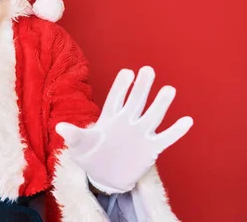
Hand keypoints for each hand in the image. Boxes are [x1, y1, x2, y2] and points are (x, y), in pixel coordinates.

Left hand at [55, 66, 192, 193]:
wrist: (104, 176)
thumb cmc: (90, 155)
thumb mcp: (79, 146)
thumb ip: (74, 135)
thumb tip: (59, 127)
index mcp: (109, 117)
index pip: (116, 98)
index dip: (121, 86)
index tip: (127, 72)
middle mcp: (127, 121)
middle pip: (136, 101)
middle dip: (142, 87)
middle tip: (148, 70)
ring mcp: (140, 133)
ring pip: (152, 115)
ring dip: (161, 104)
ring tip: (169, 90)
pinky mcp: (151, 148)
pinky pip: (165, 138)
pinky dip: (176, 131)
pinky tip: (187, 120)